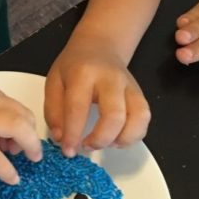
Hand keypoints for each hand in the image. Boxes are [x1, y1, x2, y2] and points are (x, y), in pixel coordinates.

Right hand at [0, 74, 41, 184]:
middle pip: (24, 117)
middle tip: (24, 152)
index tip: (17, 139)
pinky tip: (11, 177)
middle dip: (30, 137)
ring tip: (23, 162)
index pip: (16, 105)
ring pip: (17, 130)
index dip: (24, 125)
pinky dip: (7, 168)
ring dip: (28, 148)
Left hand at [45, 38, 150, 155]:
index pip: (78, 108)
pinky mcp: (140, 95)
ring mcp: (130, 86)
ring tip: (105, 143)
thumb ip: (54, 111)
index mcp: (83, 73)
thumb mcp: (54, 82)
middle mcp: (110, 79)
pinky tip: (117, 138)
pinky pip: (145, 119)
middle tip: (86, 147)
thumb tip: (61, 138)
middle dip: (101, 139)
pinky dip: (133, 135)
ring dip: (122, 139)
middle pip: (114, 115)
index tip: (67, 151)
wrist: (99, 46)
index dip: (73, 134)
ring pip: (138, 117)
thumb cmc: (74, 66)